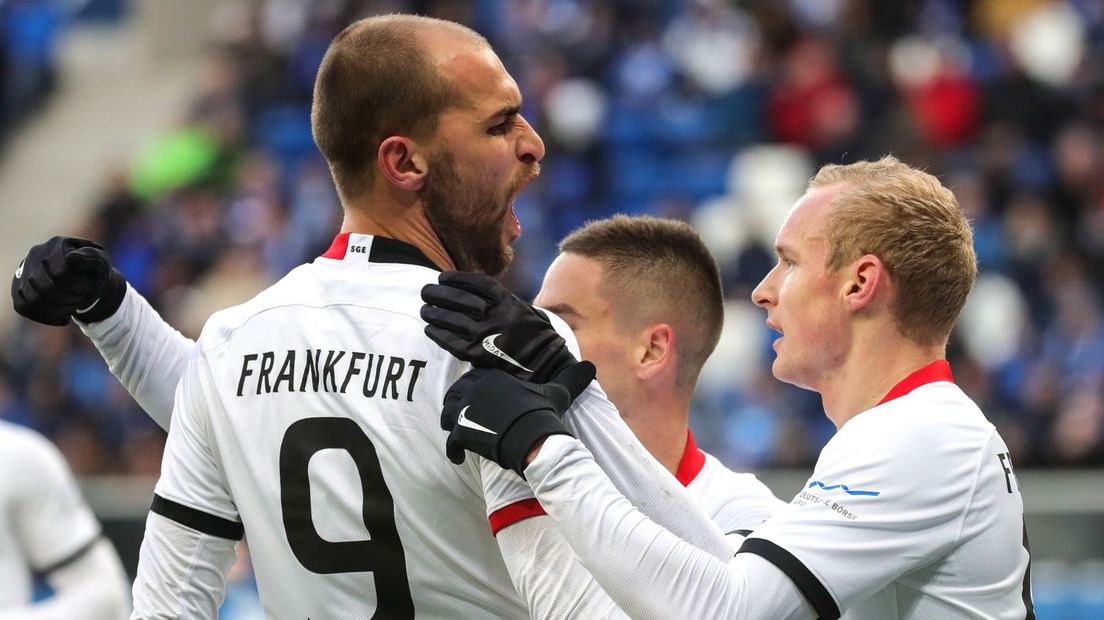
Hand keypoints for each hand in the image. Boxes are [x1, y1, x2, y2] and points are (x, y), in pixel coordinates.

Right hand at [11, 236, 126, 325]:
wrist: (85, 279)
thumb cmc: (95, 271)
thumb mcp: (101, 264)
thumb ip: (92, 259)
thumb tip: (70, 259)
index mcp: (58, 244)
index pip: (63, 272)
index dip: (78, 286)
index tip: (88, 286)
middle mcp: (36, 254)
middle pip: (46, 287)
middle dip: (69, 299)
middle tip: (80, 298)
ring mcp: (24, 270)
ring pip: (33, 299)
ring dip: (58, 308)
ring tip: (71, 305)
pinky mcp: (18, 286)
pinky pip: (24, 307)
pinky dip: (46, 316)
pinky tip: (62, 315)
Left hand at [421, 271, 577, 383]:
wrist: (548, 365)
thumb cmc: (535, 337)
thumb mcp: (525, 311)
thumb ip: (502, 302)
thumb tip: (472, 294)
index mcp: (510, 302)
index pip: (477, 283)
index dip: (457, 279)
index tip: (443, 277)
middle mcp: (497, 316)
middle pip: (460, 299)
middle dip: (439, 294)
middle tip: (425, 291)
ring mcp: (488, 335)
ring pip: (452, 320)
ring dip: (434, 313)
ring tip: (424, 310)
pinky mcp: (481, 355)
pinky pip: (453, 342)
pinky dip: (438, 334)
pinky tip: (430, 329)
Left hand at [441, 361, 594, 477]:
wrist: (533, 439)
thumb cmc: (544, 414)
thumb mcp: (558, 393)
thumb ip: (570, 378)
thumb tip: (591, 366)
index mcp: (493, 376)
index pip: (473, 376)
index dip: (473, 387)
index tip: (478, 398)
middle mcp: (474, 389)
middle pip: (455, 393)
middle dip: (456, 404)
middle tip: (464, 417)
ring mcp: (465, 410)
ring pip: (447, 414)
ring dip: (450, 423)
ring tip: (458, 433)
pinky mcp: (461, 432)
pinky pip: (450, 442)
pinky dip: (453, 451)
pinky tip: (458, 457)